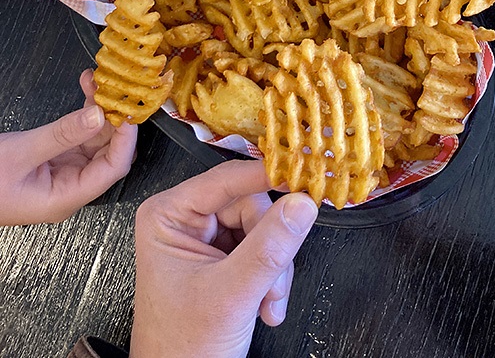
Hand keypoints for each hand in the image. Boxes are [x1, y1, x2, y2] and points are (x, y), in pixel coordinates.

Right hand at [0, 69, 136, 224]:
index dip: (125, 139)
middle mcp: (69, 188)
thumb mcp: (21, 154)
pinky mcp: (54, 159)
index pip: (112, 169)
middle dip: (114, 119)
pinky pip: (80, 136)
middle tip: (116, 90)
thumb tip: (98, 116)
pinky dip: (85, 113)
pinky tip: (87, 91)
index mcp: (65, 198)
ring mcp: (63, 173)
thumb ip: (62, 134)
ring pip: (96, 141)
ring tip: (98, 83)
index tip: (127, 111)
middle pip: (109, 153)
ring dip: (100, 111)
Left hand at [130, 161, 316, 357]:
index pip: (227, 179)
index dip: (267, 177)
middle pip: (251, 205)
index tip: (303, 177)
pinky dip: (271, 278)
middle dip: (270, 248)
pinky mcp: (223, 257)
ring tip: (266, 303)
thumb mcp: (230, 295)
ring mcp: (205, 239)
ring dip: (274, 269)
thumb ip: (268, 248)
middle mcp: (185, 219)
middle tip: (273, 283)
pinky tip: (264, 305)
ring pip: (263, 228)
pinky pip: (263, 249)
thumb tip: (301, 204)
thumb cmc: (181, 348)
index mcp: (169, 214)